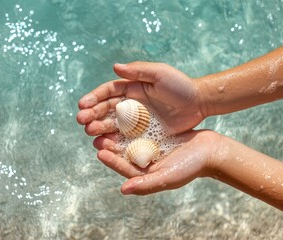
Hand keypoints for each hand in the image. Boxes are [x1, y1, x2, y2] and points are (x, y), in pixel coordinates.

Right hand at [77, 61, 206, 135]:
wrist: (200, 104)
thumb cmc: (181, 86)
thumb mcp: (160, 74)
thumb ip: (138, 70)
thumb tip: (115, 67)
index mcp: (131, 88)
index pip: (108, 92)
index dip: (94, 97)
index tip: (83, 104)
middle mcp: (130, 104)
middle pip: (106, 109)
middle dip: (92, 114)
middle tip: (82, 121)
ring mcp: (136, 120)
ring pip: (112, 124)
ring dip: (99, 128)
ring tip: (90, 133)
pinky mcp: (143, 134)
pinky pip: (125, 138)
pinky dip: (113, 141)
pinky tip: (104, 144)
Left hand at [93, 130, 221, 194]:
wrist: (211, 150)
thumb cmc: (191, 167)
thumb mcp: (169, 177)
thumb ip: (146, 184)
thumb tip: (124, 189)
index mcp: (145, 173)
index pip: (124, 168)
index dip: (111, 161)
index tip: (100, 152)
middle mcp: (144, 160)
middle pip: (122, 153)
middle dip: (109, 144)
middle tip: (95, 135)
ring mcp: (149, 146)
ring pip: (128, 139)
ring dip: (116, 132)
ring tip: (104, 122)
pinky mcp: (155, 134)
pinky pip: (139, 127)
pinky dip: (130, 122)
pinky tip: (121, 112)